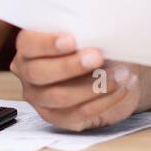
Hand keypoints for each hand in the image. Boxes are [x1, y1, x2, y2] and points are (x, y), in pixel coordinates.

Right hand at [9, 30, 140, 131]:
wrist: (114, 68)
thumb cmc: (96, 45)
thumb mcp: (91, 33)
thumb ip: (85, 32)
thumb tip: (94, 33)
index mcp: (30, 46)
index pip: (28, 43)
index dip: (47, 43)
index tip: (71, 40)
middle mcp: (29, 73)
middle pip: (39, 73)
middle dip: (71, 65)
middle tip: (97, 56)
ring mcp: (41, 98)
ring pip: (59, 96)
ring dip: (94, 85)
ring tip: (120, 74)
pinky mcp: (59, 117)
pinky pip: (79, 112)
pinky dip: (105, 100)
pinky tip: (122, 87)